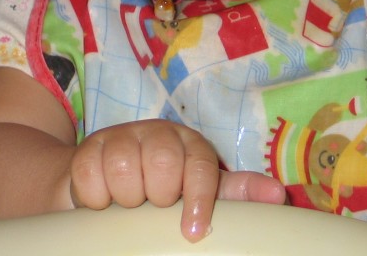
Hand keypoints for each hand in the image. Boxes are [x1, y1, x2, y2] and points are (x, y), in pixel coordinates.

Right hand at [70, 119, 285, 241]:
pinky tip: (103, 201)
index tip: (192, 232)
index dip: (198, 200)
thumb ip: (236, 195)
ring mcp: (121, 136)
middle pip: (163, 163)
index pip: (200, 167)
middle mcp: (158, 134)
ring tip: (129, 203)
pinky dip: (96, 197)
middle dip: (158, 195)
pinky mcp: (88, 147)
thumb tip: (277, 194)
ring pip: (124, 167)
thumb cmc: (162, 190)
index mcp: (190, 145)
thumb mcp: (200, 192)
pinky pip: (90, 175)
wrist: (106, 185)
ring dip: (126, 198)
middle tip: (153, 205)